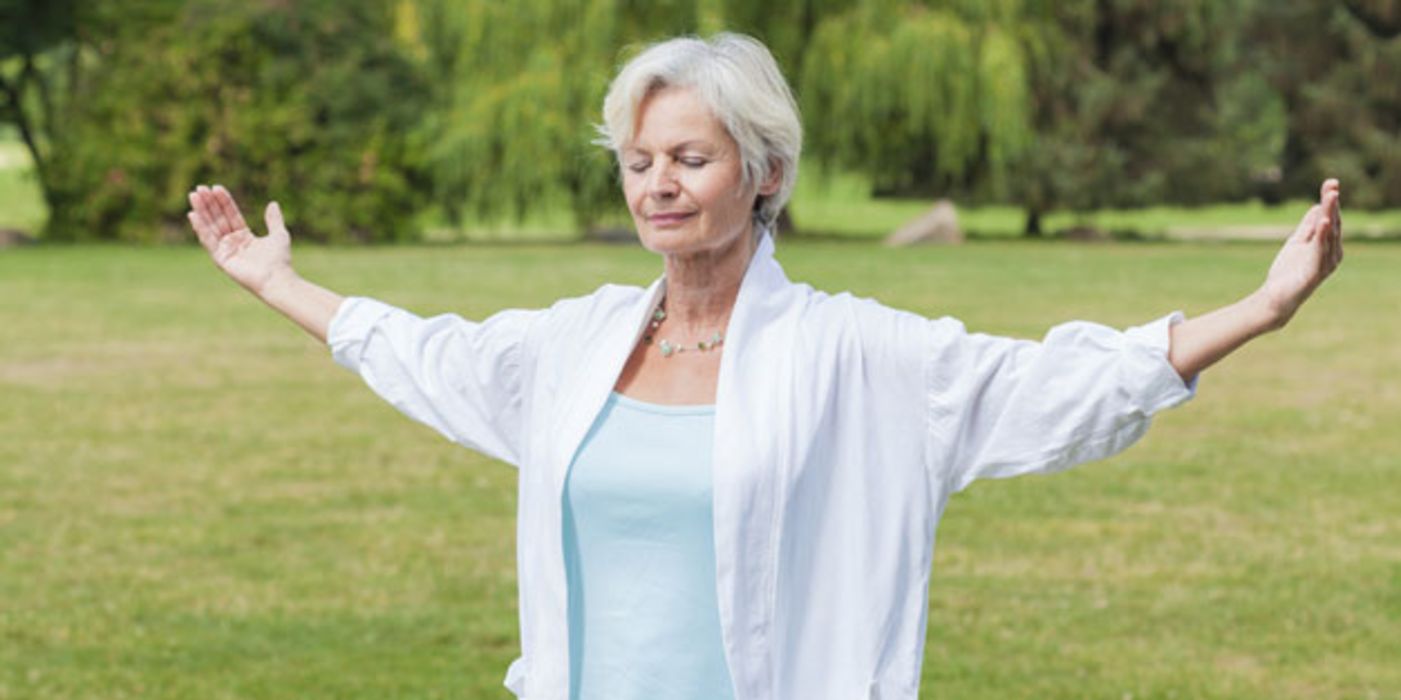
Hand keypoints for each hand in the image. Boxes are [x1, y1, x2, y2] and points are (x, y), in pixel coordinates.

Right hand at [187, 184, 293, 297]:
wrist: (278, 278)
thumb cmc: (280, 260)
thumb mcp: (279, 234)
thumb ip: (274, 220)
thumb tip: (272, 203)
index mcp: (244, 237)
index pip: (231, 215)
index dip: (224, 201)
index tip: (216, 187)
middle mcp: (232, 243)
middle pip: (218, 219)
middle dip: (209, 204)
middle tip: (200, 188)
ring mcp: (225, 251)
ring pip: (211, 227)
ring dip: (201, 211)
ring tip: (193, 195)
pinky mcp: (220, 259)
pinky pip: (208, 241)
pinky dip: (200, 228)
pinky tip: (193, 214)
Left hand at [1258, 179, 1343, 328]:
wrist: (1276, 297)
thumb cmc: (1288, 272)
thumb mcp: (1297, 242)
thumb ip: (1308, 226)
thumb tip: (1318, 206)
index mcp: (1328, 246)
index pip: (1331, 218)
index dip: (1330, 201)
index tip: (1330, 182)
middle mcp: (1332, 253)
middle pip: (1333, 223)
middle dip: (1332, 203)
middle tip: (1333, 184)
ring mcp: (1326, 262)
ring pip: (1329, 234)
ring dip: (1331, 214)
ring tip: (1331, 196)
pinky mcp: (1317, 271)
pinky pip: (1321, 250)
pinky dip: (1323, 235)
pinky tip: (1325, 222)